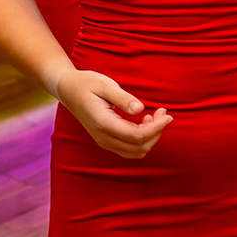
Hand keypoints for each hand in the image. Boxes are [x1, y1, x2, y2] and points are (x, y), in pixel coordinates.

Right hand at [51, 68, 171, 158]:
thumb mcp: (105, 85)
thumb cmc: (87, 83)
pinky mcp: (107, 141)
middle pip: (140, 147)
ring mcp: (104, 142)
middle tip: (163, 111)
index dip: (157, 128)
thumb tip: (141, 110)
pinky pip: (130, 150)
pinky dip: (142, 140)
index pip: (137, 136)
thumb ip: (123, 98)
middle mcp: (104, 138)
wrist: (68, 90)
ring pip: (136, 152)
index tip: (168, 114)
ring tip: (155, 116)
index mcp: (104, 123)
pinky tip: (144, 122)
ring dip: (151, 137)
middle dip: (157, 132)